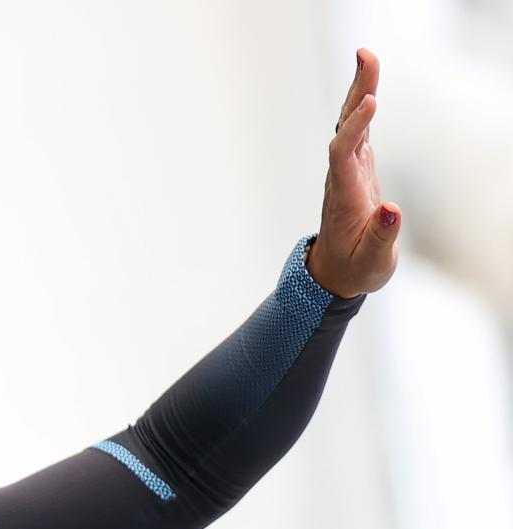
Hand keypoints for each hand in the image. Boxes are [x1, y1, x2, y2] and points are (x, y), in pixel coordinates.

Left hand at [306, 48, 400, 298]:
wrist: (334, 274)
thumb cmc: (353, 270)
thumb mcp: (370, 262)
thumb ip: (381, 237)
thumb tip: (392, 209)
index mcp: (344, 198)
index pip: (343, 155)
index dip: (354, 128)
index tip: (371, 102)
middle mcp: (342, 179)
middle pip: (344, 130)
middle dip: (356, 95)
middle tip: (365, 56)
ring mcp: (348, 173)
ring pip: (351, 126)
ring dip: (360, 92)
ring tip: (368, 57)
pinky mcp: (356, 171)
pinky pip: (358, 132)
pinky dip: (364, 108)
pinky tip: (370, 86)